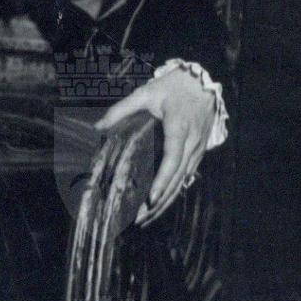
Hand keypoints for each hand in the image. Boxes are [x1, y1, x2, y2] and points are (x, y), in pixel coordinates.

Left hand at [96, 65, 217, 227]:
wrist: (202, 81)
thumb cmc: (173, 86)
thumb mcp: (146, 92)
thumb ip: (122, 109)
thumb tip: (98, 126)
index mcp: (179, 127)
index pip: (172, 159)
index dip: (162, 180)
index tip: (152, 198)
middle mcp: (192, 142)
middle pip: (178, 177)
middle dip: (160, 201)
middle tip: (140, 218)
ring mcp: (199, 148)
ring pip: (184, 180)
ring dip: (168, 201)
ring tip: (148, 218)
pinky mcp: (200, 151)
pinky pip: (188, 175)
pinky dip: (175, 191)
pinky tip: (162, 204)